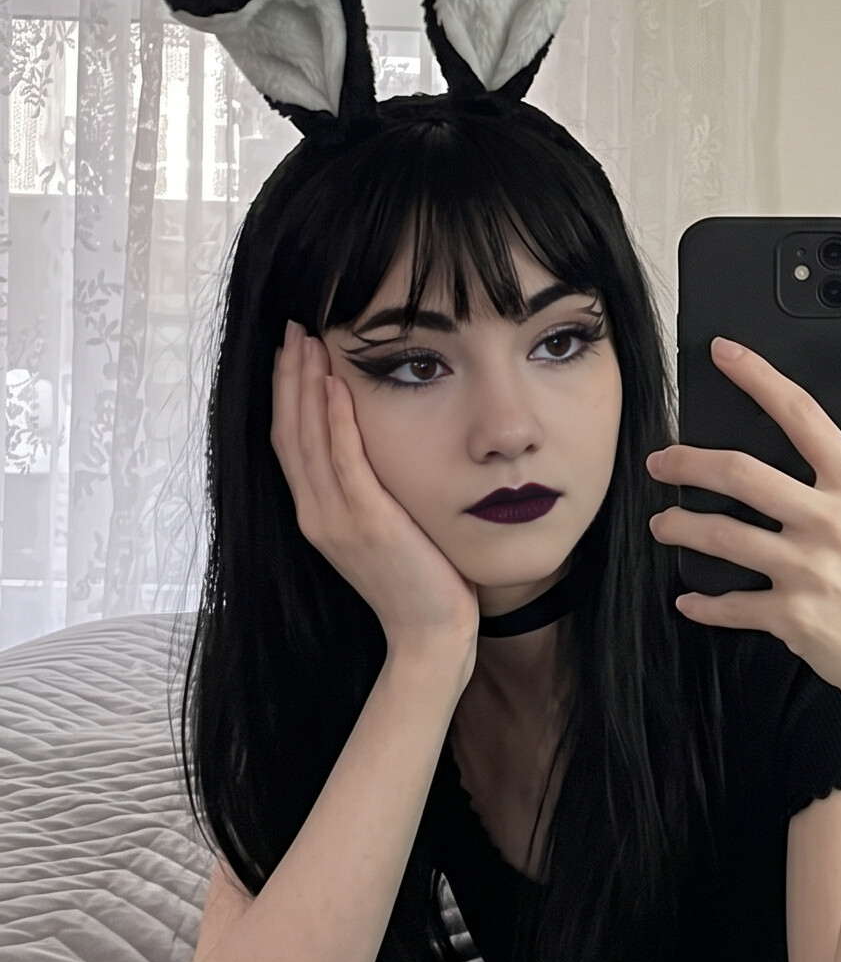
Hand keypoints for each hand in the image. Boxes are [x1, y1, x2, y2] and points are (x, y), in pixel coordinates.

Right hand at [271, 322, 478, 668]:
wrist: (430, 634)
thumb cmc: (420, 579)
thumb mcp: (387, 526)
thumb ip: (372, 489)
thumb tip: (379, 444)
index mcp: (317, 515)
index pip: (290, 442)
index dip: (288, 394)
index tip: (294, 349)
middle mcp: (316, 515)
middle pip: (289, 432)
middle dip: (290, 377)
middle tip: (294, 328)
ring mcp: (336, 520)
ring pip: (309, 440)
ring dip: (307, 386)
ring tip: (309, 341)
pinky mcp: (366, 523)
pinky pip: (344, 461)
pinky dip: (337, 419)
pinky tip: (339, 384)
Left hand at [646, 340, 840, 741]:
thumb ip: (838, 492)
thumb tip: (788, 466)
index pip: (802, 414)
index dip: (758, 376)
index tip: (727, 354)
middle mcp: (832, 522)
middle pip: (740, 472)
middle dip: (686, 461)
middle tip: (663, 461)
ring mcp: (809, 568)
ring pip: (720, 532)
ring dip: (680, 525)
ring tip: (666, 523)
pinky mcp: (790, 614)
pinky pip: (728, 601)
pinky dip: (702, 600)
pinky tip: (691, 596)